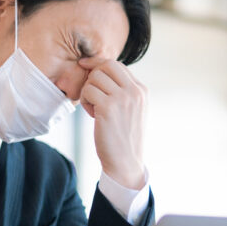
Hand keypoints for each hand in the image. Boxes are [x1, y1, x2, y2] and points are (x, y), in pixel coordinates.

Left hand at [79, 60, 146, 189]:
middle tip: (91, 94)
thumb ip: (123, 91)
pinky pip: (87, 91)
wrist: (125, 162)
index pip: (117, 65)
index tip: (85, 65)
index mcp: (141, 90)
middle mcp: (134, 91)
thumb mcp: (131, 110)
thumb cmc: (124, 137)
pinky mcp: (108, 108)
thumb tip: (100, 71)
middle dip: (92, 75)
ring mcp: (122, 98)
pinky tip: (92, 116)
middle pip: (106, 65)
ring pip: (94, 77)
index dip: (98, 63)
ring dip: (88, 91)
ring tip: (94, 109)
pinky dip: (85, 102)